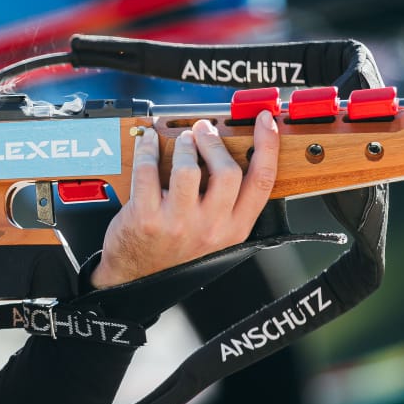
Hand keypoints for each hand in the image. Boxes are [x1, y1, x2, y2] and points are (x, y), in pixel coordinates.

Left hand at [91, 111, 278, 288]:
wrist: (136, 283)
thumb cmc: (176, 256)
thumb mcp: (216, 239)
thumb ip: (228, 206)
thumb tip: (230, 156)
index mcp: (234, 229)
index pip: (262, 182)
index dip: (267, 145)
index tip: (264, 121)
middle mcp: (211, 228)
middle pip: (227, 171)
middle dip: (214, 142)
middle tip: (205, 130)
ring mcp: (178, 223)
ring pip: (187, 169)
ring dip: (184, 144)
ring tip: (181, 140)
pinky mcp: (146, 217)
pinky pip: (148, 170)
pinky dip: (147, 149)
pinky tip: (148, 143)